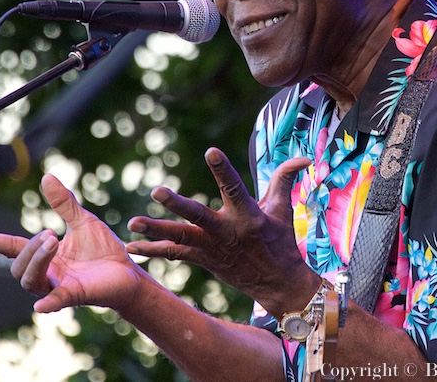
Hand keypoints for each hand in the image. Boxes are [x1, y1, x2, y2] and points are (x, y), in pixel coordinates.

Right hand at [0, 173, 141, 312]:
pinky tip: (41, 304)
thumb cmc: (104, 251)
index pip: (12, 248)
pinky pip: (56, 301)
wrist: (129, 272)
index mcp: (46, 255)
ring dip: (37, 259)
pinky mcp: (76, 295)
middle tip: (51, 233)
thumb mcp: (83, 221)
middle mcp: (48, 272)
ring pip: (30, 281)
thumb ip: (64, 203)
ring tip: (53, 240)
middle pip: (18, 267)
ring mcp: (59, 286)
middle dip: (28, 248)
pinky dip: (48, 302)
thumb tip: (47, 176)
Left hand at [125, 147, 319, 316]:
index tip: (211, 152)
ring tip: (132, 222)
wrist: (277, 284)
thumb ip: (285, 179)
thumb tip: (304, 158)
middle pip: (198, 216)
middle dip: (177, 205)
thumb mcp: (283, 209)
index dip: (223, 170)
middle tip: (157, 191)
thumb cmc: (280, 240)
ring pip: (180, 238)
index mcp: (248, 216)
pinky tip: (132, 245)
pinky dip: (153, 250)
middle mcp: (227, 232)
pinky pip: (175, 255)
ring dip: (155, 230)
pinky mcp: (203, 259)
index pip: (234, 187)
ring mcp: (212, 248)